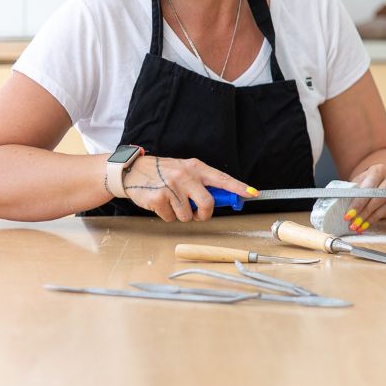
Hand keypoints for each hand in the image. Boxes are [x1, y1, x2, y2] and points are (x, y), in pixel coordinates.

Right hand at [122, 156, 255, 222]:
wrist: (133, 171)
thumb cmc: (163, 173)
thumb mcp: (184, 171)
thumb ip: (200, 182)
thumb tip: (220, 200)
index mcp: (196, 168)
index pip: (222, 178)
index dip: (238, 187)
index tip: (252, 193)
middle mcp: (185, 176)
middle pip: (207, 203)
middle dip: (204, 214)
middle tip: (198, 214)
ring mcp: (172, 187)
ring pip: (187, 215)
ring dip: (181, 215)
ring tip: (172, 203)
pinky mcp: (158, 198)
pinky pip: (171, 218)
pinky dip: (167, 216)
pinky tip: (161, 204)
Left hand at [342, 163, 385, 232]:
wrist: (382, 177)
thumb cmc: (367, 183)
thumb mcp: (358, 181)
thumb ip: (351, 190)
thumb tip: (337, 203)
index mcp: (378, 170)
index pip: (368, 188)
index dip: (357, 203)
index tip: (347, 215)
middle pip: (377, 198)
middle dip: (363, 214)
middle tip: (352, 224)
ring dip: (373, 219)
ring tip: (361, 227)